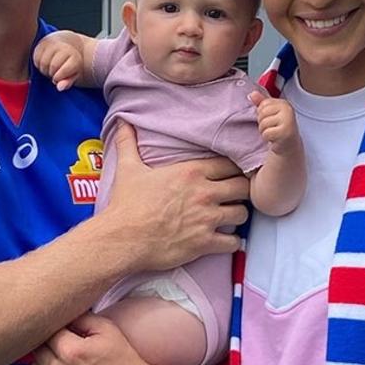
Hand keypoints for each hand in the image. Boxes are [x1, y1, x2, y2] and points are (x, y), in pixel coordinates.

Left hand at [29, 314, 180, 364]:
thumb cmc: (124, 363)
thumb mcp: (108, 330)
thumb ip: (81, 317)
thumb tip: (62, 310)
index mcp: (72, 352)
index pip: (47, 331)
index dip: (57, 330)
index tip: (66, 333)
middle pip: (38, 351)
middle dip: (50, 346)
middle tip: (66, 348)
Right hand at [34, 33, 82, 90]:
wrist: (66, 46)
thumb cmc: (70, 65)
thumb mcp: (72, 75)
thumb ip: (67, 82)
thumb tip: (59, 88)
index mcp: (75, 57)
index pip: (63, 72)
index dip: (58, 78)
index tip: (58, 77)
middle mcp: (65, 48)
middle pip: (52, 67)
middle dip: (51, 74)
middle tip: (54, 73)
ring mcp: (53, 44)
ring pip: (43, 63)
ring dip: (44, 69)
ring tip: (49, 68)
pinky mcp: (42, 43)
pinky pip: (36, 58)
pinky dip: (38, 64)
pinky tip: (44, 63)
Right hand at [100, 124, 248, 271]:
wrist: (122, 238)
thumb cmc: (126, 204)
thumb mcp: (128, 168)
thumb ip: (129, 143)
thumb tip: (122, 121)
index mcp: (191, 172)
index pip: (229, 164)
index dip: (233, 169)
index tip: (230, 174)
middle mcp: (204, 193)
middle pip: (242, 186)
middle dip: (241, 190)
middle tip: (234, 195)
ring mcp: (207, 218)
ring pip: (242, 213)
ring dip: (238, 214)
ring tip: (230, 216)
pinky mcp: (205, 242)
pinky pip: (233, 241)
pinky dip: (232, 241)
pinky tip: (224, 240)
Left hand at [249, 90, 300, 155]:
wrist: (289, 145)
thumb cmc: (277, 127)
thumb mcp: (270, 113)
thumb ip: (261, 102)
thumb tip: (252, 94)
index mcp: (284, 103)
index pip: (263, 105)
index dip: (262, 114)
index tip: (271, 120)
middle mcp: (288, 110)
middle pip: (262, 113)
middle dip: (262, 123)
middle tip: (272, 128)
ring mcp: (288, 121)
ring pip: (263, 124)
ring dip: (264, 131)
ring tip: (273, 133)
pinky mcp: (285, 133)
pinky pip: (266, 133)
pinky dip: (267, 138)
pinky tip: (274, 139)